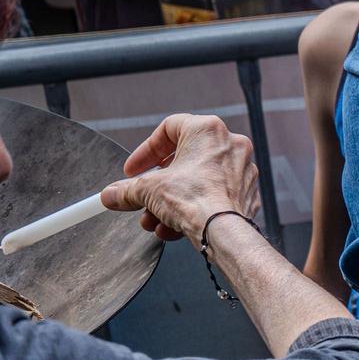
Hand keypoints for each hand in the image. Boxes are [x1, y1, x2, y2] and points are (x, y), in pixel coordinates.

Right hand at [101, 113, 260, 245]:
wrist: (223, 230)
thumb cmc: (194, 199)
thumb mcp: (147, 190)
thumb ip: (126, 190)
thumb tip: (111, 195)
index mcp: (208, 130)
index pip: (169, 128)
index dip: (145, 151)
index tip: (133, 171)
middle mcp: (230, 144)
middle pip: (183, 160)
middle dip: (157, 184)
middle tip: (143, 197)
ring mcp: (242, 169)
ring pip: (196, 182)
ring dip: (170, 202)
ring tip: (154, 219)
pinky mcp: (246, 192)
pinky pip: (212, 196)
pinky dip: (192, 209)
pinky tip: (173, 227)